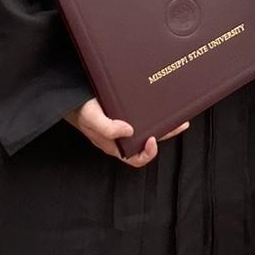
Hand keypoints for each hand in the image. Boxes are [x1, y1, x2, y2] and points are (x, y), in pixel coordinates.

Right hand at [65, 98, 188, 167]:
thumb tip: (129, 131)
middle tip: (181, 123)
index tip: (153, 139)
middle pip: (149, 141)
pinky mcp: (127, 110)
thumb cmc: (80, 110)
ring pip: (150, 126)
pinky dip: (155, 110)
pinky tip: (162, 101)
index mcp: (116, 145)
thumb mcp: (92, 119)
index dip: (147, 154)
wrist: (72, 95)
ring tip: (180, 113)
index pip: (136, 159)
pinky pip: (145, 114)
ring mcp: (126, 123)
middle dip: (167, 133)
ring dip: (165, 121)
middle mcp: (123, 136)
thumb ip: (108, 128)